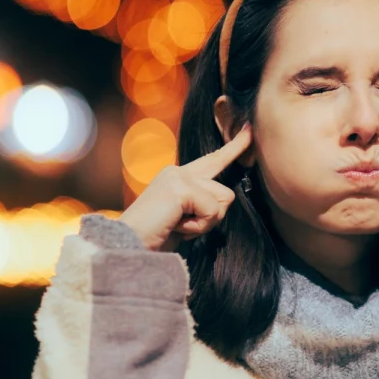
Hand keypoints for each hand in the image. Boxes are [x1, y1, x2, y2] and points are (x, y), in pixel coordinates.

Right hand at [119, 124, 251, 251]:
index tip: (250, 130)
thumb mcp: (184, 219)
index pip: (213, 160)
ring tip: (177, 226)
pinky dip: (198, 228)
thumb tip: (223, 201)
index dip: (234, 147)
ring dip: (204, 224)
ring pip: (223, 202)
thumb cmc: (155, 238)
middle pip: (225, 192)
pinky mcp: (180, 187)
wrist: (128, 248)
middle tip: (180, 226)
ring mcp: (178, 177)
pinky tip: (175, 227)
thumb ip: (201, 205)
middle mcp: (178, 171)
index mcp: (178, 177)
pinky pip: (213, 212)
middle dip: (211, 217)